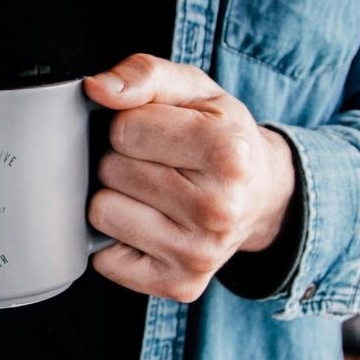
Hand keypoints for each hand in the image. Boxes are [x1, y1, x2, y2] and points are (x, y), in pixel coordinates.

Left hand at [84, 54, 296, 302]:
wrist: (263, 195)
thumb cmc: (221, 135)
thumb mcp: (194, 89)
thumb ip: (145, 74)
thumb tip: (97, 89)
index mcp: (228, 153)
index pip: (124, 130)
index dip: (132, 124)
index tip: (161, 132)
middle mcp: (219, 209)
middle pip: (111, 171)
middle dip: (124, 160)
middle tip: (161, 163)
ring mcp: (199, 254)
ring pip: (102, 213)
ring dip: (118, 197)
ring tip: (155, 192)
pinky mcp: (179, 285)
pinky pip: (104, 259)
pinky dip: (117, 239)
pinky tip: (151, 224)